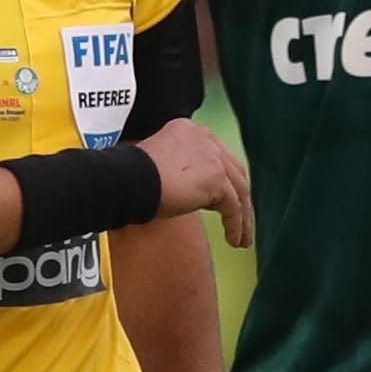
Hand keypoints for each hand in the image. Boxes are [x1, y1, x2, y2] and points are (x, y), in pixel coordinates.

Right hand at [137, 120, 250, 246]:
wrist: (127, 181)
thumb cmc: (132, 179)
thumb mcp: (160, 166)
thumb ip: (181, 171)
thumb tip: (195, 192)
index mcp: (191, 131)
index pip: (217, 156)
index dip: (225, 179)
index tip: (226, 200)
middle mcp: (206, 138)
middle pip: (234, 171)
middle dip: (240, 198)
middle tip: (242, 219)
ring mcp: (213, 156)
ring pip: (239, 190)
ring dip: (243, 217)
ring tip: (242, 239)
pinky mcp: (217, 178)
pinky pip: (233, 206)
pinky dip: (236, 225)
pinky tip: (234, 240)